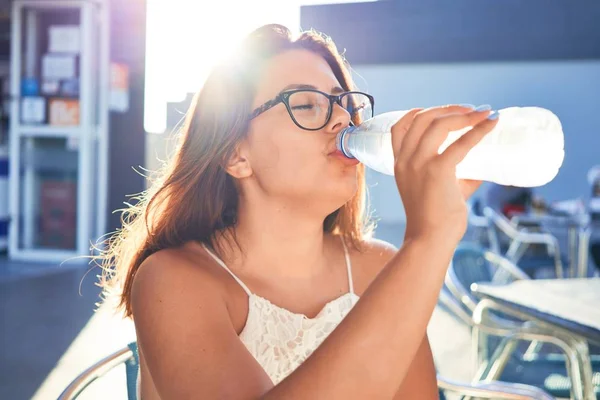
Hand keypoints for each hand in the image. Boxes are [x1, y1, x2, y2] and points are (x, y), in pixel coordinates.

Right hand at [391, 105, 497, 243]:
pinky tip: (491, 123)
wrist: (429, 240)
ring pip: (438, 124)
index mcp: (399, 164)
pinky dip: (478, 130)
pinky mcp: (437, 171)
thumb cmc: (434, 220)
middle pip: (422, 118)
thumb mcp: (441, 189)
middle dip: (448, 109)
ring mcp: (419, 164)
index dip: (419, 112)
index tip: (442, 110)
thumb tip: (486, 165)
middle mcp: (405, 160)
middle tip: (471, 110)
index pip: (399, 127)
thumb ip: (460, 175)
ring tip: (481, 113)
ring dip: (462, 114)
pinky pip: (460, 143)